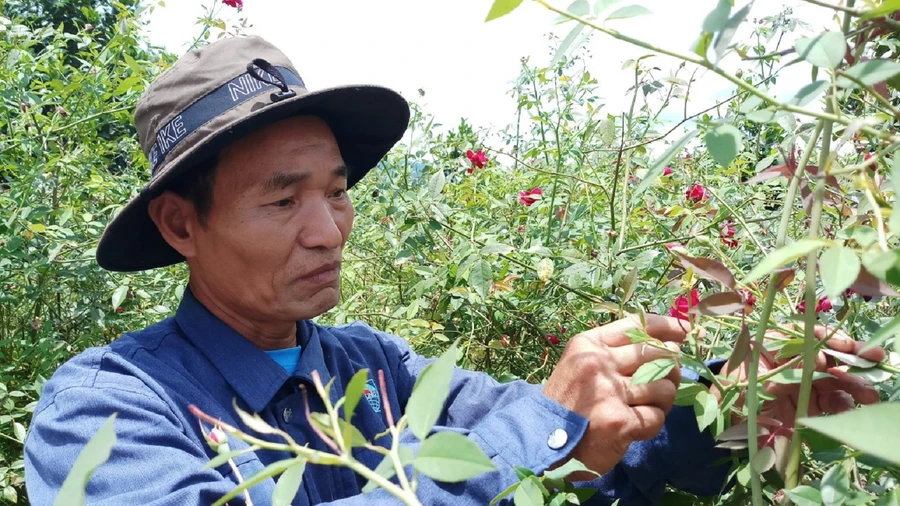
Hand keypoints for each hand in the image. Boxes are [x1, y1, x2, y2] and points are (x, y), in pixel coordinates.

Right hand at [542, 314, 688, 477]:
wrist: (541, 442)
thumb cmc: (566, 403)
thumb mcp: (579, 366)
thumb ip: (614, 353)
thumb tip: (669, 344)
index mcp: (588, 345)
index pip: (637, 325)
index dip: (667, 326)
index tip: (686, 330)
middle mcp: (598, 363)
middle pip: (658, 354)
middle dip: (670, 368)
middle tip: (663, 382)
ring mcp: (609, 392)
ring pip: (664, 386)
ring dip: (663, 400)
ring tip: (646, 407)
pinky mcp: (620, 421)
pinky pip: (656, 417)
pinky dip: (651, 424)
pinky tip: (635, 427)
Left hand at [720, 325, 884, 427]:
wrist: (715, 420)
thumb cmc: (726, 387)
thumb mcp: (746, 370)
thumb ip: (779, 363)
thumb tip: (817, 360)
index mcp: (775, 344)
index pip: (809, 336)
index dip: (834, 340)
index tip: (853, 348)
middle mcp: (791, 362)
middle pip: (827, 357)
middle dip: (852, 362)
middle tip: (876, 365)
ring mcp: (799, 384)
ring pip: (833, 380)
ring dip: (853, 385)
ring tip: (869, 394)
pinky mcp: (804, 406)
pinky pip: (828, 402)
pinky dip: (842, 404)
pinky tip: (852, 406)